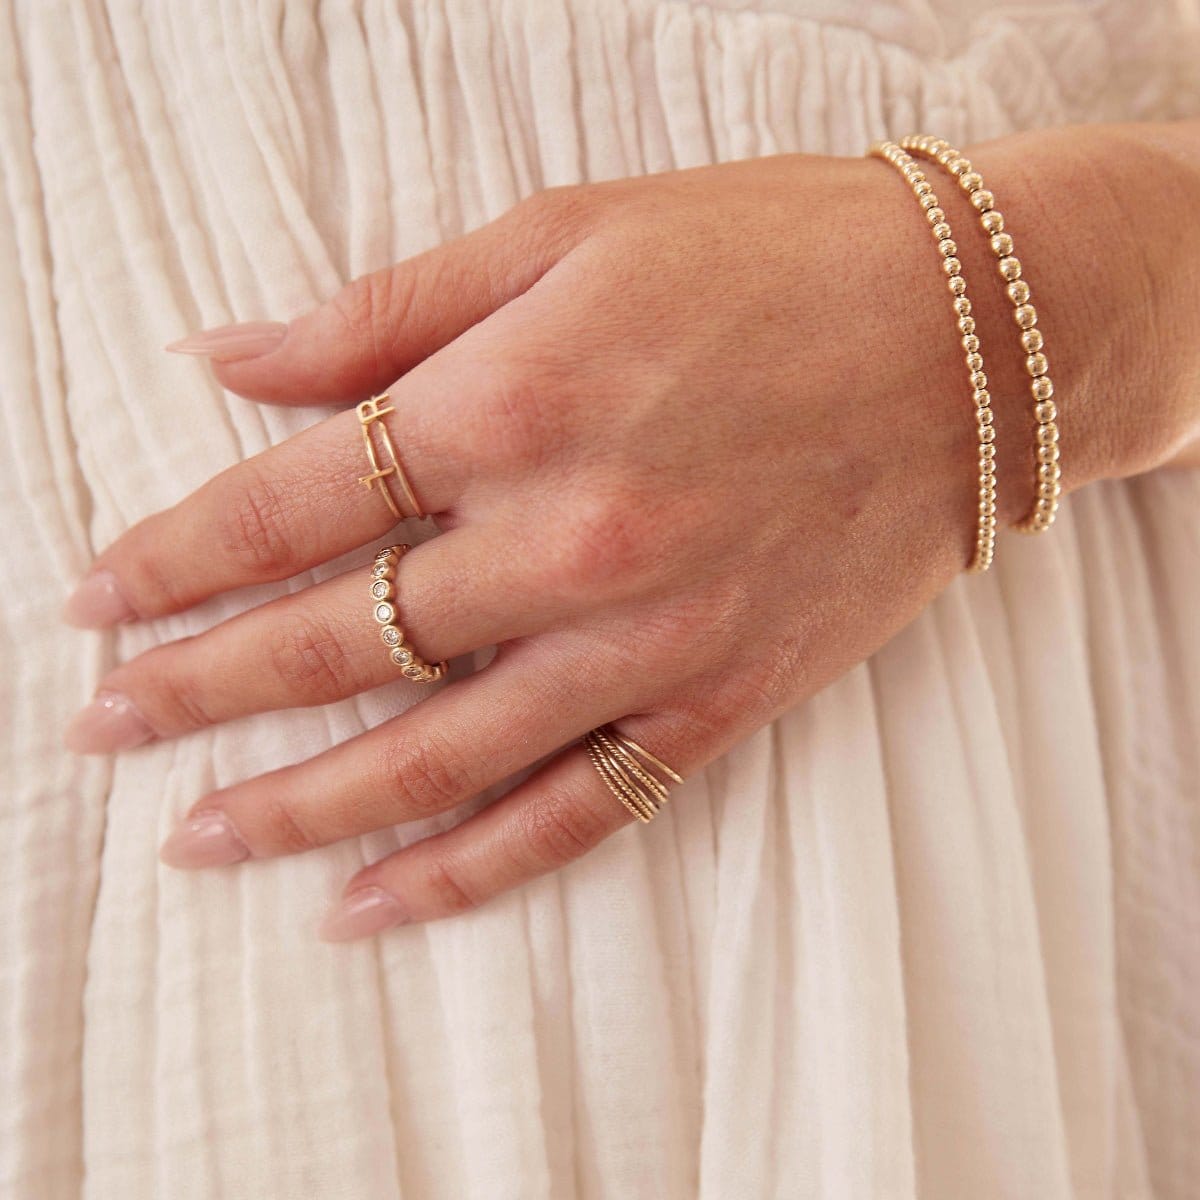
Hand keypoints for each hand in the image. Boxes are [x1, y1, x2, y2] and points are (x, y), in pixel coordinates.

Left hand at [63, 121, 1199, 938]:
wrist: (969, 336)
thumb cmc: (771, 257)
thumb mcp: (562, 235)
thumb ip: (383, 311)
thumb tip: (231, 362)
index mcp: (513, 404)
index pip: (290, 504)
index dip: (175, 558)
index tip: (98, 600)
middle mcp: (566, 542)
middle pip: (337, 640)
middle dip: (198, 687)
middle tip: (101, 726)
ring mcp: (645, 642)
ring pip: (433, 757)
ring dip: (297, 804)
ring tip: (197, 840)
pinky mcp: (717, 703)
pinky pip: (572, 816)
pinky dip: (465, 872)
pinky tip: (372, 906)